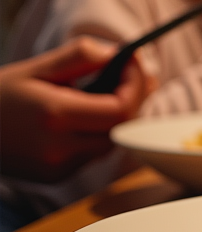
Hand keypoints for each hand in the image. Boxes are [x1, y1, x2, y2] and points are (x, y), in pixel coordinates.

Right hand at [0, 38, 148, 182]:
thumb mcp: (36, 67)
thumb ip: (80, 57)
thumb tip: (119, 54)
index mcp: (54, 115)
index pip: (121, 108)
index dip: (136, 85)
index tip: (133, 63)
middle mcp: (58, 148)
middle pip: (122, 128)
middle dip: (133, 99)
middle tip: (131, 75)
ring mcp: (57, 167)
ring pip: (111, 143)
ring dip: (117, 118)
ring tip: (110, 91)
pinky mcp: (55, 177)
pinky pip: (92, 155)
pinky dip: (99, 134)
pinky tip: (87, 116)